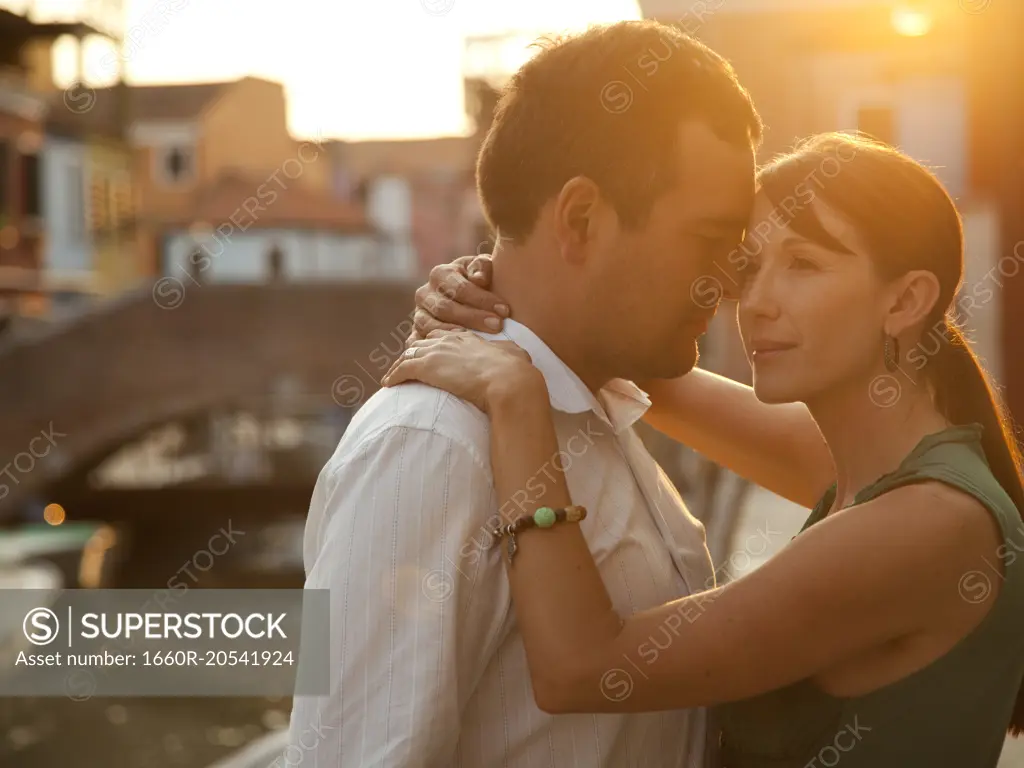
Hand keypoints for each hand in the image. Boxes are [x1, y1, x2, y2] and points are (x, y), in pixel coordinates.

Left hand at [383, 329, 542, 413]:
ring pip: (409, 354)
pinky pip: (402, 369)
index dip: (435, 344)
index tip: (429, 352)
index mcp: (469, 337)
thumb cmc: (517, 372)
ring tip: (392, 375)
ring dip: (400, 364)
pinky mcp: (426, 366)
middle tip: (405, 363)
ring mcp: (437, 352)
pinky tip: (387, 384)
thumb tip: (519, 355)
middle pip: (423, 342)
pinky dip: (393, 376)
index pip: (444, 336)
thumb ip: (509, 352)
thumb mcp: (516, 355)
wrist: (509, 381)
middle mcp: (450, 340)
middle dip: (414, 352)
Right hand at [410, 254, 509, 341]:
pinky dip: (437, 349)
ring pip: (431, 327)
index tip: (505, 310)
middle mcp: (425, 294)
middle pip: (445, 308)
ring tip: (480, 342)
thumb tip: (479, 278)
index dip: (482, 299)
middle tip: (497, 326)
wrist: (472, 301)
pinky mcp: (417, 335)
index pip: (459, 287)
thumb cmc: (482, 283)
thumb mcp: (484, 269)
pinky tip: (458, 354)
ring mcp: (419, 316)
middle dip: (473, 318)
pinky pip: (422, 344)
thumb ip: (482, 267)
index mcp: (440, 274)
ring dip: (456, 335)